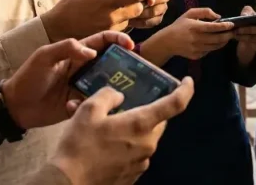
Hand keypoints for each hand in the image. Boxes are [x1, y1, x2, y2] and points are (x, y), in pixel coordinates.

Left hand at [2, 32, 133, 129]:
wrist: (15, 107)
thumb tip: (92, 52)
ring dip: (114, 87)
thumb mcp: (44, 57)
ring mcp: (84, 86)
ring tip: (119, 93)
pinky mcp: (81, 103)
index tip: (131, 46)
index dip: (118, 39)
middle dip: (124, 65)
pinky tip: (84, 106)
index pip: (102, 41)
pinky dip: (94, 104)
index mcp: (76, 52)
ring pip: (107, 83)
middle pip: (110, 62)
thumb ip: (66, 48)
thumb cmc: (28, 78)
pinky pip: (95, 102)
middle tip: (135, 72)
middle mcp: (84, 68)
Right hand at [41, 0, 165, 39]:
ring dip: (130, 12)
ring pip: (132, 19)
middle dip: (141, 2)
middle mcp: (112, 18)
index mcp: (107, 2)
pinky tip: (110, 17)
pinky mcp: (108, 37)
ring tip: (116, 8)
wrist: (55, 30)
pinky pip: (123, 27)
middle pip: (139, 9)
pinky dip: (122, 21)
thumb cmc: (69, 6)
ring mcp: (111, 29)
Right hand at [51, 77, 194, 184]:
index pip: (175, 104)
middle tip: (129, 105)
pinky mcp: (132, 175)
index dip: (186, 90)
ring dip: (133, 129)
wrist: (67, 182)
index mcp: (141, 124)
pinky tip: (104, 145)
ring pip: (145, 138)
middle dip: (147, 111)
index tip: (188, 81)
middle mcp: (147, 144)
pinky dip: (126, 146)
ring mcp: (142, 162)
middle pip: (158, 121)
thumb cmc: (79, 145)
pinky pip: (135, 154)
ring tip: (108, 126)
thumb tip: (118, 95)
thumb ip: (108, 96)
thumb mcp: (88, 110)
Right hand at [154, 8, 235, 60]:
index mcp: (195, 27)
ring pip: (215, 46)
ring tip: (228, 37)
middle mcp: (196, 39)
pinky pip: (209, 51)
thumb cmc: (179, 25)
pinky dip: (214, 47)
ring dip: (223, 42)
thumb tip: (218, 16)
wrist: (167, 42)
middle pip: (217, 38)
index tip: (232, 25)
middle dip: (228, 35)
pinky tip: (216, 42)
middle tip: (234, 32)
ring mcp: (196, 49)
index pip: (213, 27)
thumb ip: (204, 12)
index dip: (224, 26)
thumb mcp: (189, 14)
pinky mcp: (196, 56)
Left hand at [234, 5, 255, 53]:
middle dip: (249, 29)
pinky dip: (243, 39)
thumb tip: (244, 15)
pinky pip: (252, 42)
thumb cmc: (252, 21)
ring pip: (255, 37)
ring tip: (235, 32)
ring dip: (244, 35)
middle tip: (238, 28)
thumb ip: (247, 11)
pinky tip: (236, 36)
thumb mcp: (249, 13)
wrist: (251, 35)